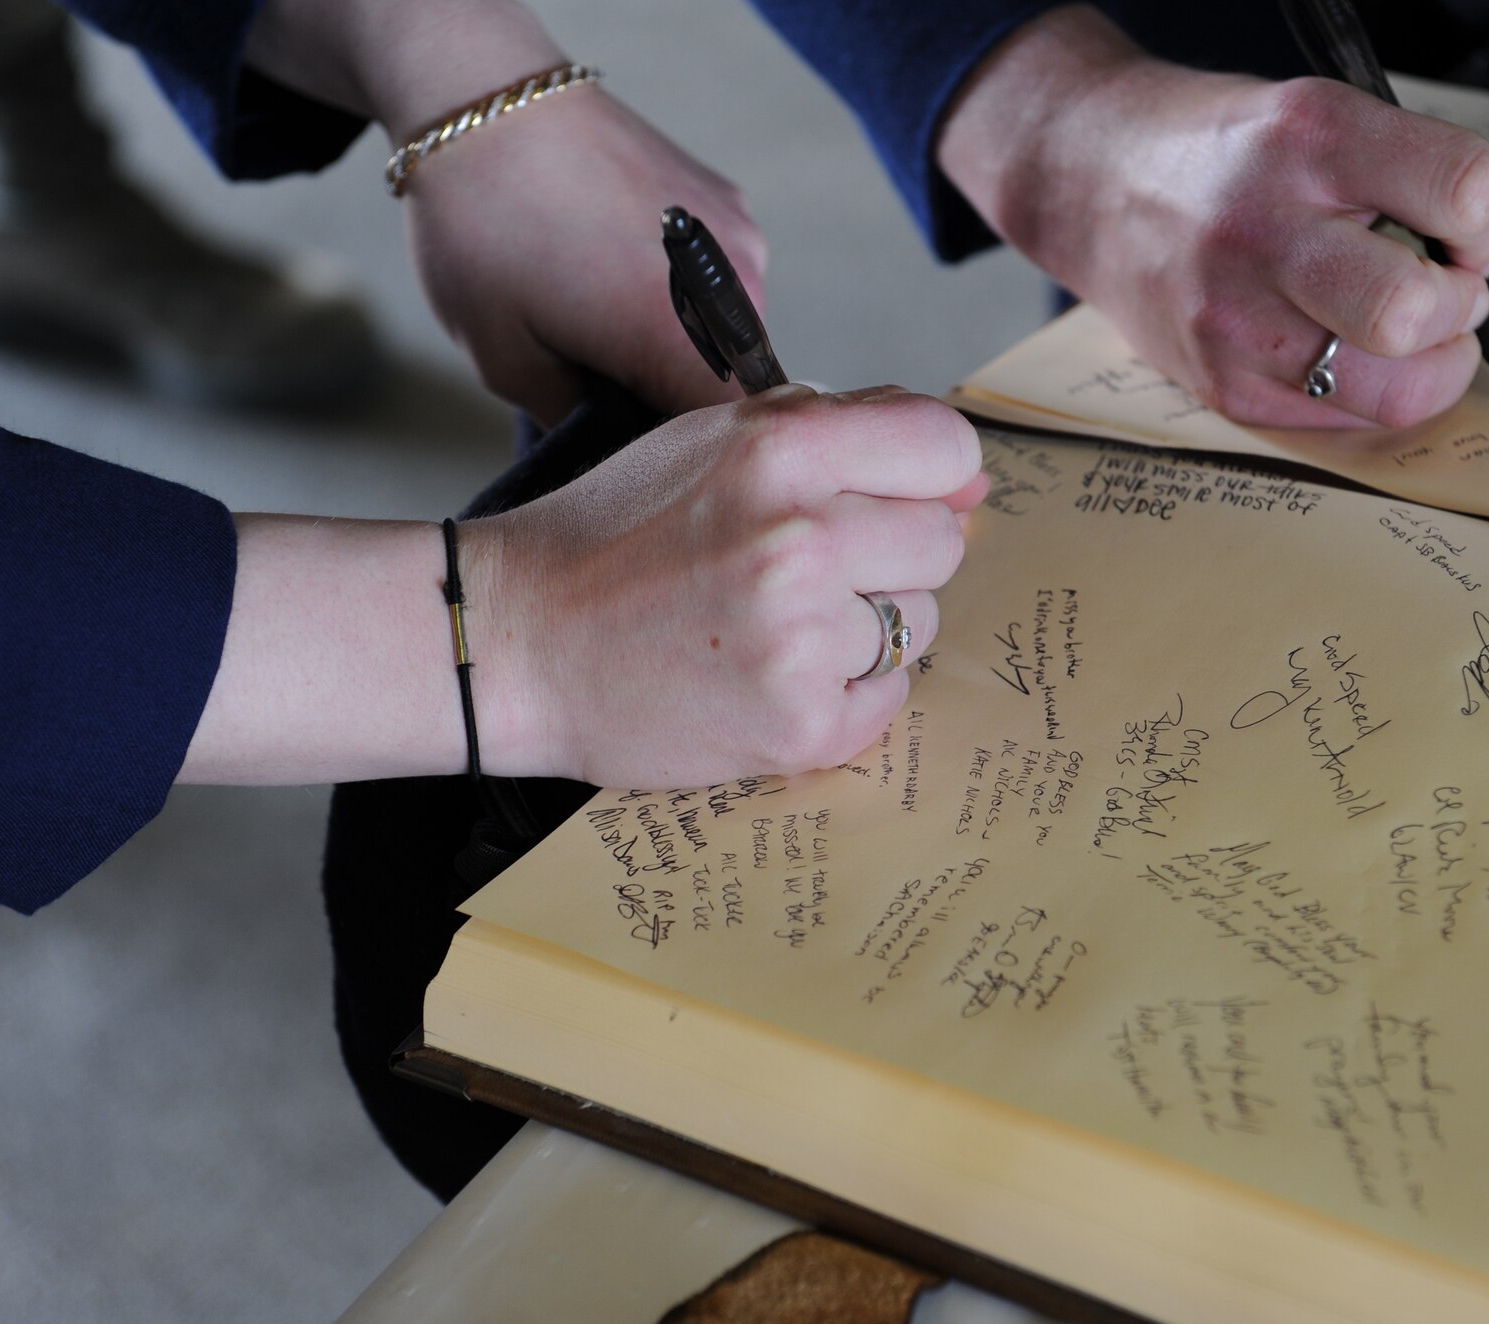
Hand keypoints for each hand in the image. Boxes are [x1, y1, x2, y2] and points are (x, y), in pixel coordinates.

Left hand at [243, 0, 765, 421]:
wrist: (487, 95)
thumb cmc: (482, 225)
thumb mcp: (503, 356)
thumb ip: (575, 417)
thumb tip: (612, 446)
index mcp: (678, 336)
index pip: (725, 440)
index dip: (683, 464)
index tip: (634, 465)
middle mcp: (734, 285)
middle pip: (733, 389)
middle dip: (677, 402)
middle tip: (604, 392)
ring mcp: (741, 238)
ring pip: (730, 335)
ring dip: (683, 345)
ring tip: (606, 320)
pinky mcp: (732, 204)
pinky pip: (724, 281)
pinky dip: (685, 294)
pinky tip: (620, 273)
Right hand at [473, 386, 986, 786]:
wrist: (519, 642)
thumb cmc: (615, 536)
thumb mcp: (715, 441)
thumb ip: (843, 431)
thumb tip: (969, 474)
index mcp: (782, 450)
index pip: (946, 447)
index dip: (929, 474)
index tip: (895, 496)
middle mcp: (800, 538)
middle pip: (941, 542)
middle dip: (887, 554)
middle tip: (801, 569)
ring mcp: (802, 640)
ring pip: (917, 624)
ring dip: (862, 626)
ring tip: (768, 624)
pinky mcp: (800, 727)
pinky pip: (888, 697)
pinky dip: (842, 692)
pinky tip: (767, 674)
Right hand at [937, 8, 1488, 429]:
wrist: (1095, 183)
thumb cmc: (1231, 154)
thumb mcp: (1330, 118)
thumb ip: (1434, 176)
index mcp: (1309, 139)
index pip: (1463, 191)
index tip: (1470, 226)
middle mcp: (1265, 230)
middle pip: (1415, 309)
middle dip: (1462, 306)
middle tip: (1443, 290)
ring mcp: (1234, 319)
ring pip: (1391, 388)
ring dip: (1432, 366)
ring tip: (1409, 333)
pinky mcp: (1220, 385)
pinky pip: (1343, 420)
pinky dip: (1372, 392)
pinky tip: (1347, 350)